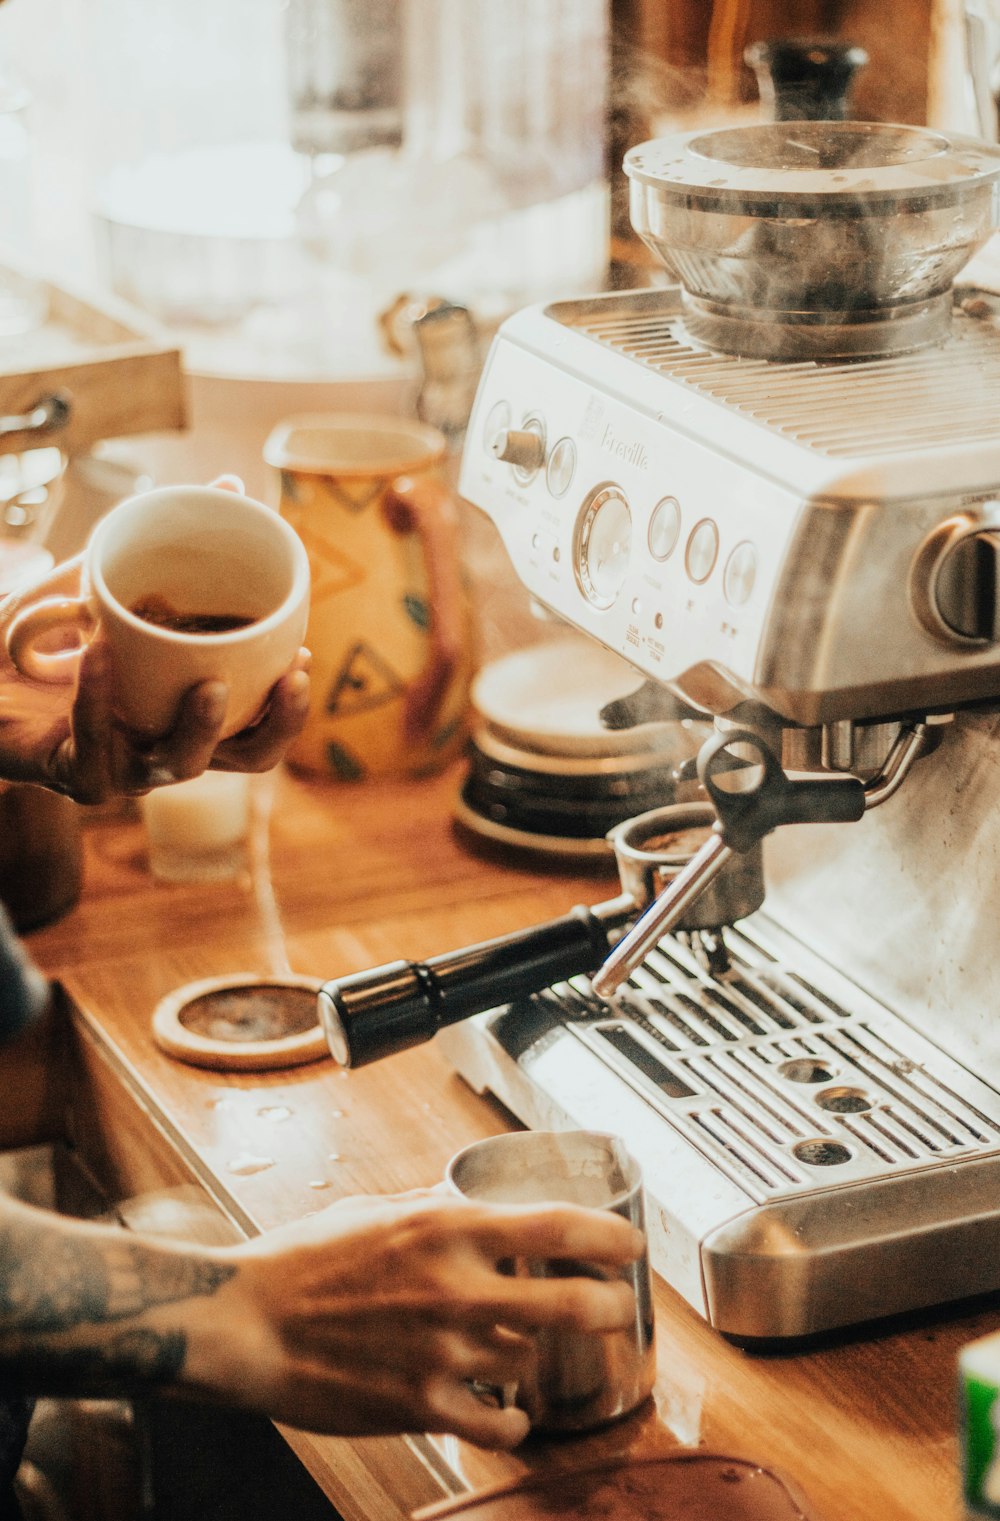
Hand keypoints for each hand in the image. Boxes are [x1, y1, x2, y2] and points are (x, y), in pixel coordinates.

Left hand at [0, 481, 310, 802]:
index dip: (289, 705)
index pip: (260, 723)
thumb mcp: (108, 574)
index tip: (302, 657)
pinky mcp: (74, 775)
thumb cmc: (43, 630)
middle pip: (248, 757)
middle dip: (276, 724)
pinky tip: (99, 656)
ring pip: (182, 765)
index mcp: (190, 709)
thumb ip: (166, 536)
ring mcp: (124, 766)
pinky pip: (96, 752)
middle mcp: (168, 743)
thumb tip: (230, 484)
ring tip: (208, 685)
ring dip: (200, 726)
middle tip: (288, 678)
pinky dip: (99, 703)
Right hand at [206, 1191, 643, 1446]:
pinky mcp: (422, 1406)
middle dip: (611, 1307)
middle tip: (616, 1307)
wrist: (244, 1324)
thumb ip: (434, 1206)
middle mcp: (456, 1288)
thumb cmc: (301, 1262)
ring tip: (528, 1352)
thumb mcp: (376, 1209)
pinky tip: (509, 1412)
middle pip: (574, 1304)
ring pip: (532, 1361)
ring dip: (536, 1357)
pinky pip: (500, 1423)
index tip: (630, 1243)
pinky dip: (513, 1420)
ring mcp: (443, 1352)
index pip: (557, 1227)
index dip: (610, 1235)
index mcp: (446, 1227)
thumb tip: (473, 1199)